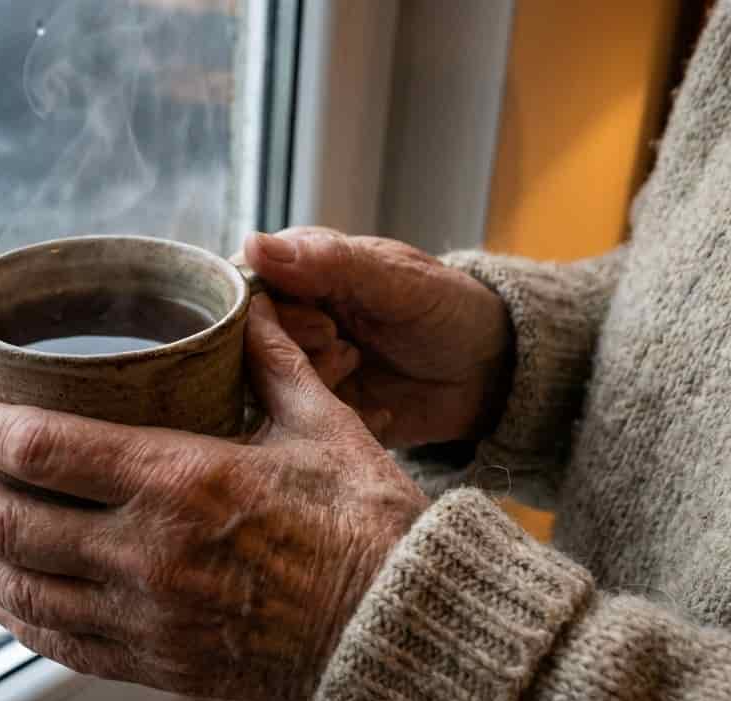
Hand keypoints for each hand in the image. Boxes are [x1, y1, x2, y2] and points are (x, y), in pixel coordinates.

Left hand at [0, 296, 427, 700]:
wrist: (398, 632)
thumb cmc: (369, 526)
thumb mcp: (323, 423)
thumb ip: (272, 360)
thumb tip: (250, 304)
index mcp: (181, 479)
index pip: (40, 449)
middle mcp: (147, 552)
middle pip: (8, 521)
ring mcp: (146, 617)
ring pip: (20, 587)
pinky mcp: (157, 663)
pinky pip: (60, 643)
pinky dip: (15, 615)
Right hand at [241, 227, 512, 447]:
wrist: (489, 373)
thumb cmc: (446, 309)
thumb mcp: (395, 281)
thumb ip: (328, 264)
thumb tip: (253, 245)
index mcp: (298, 273)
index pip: (241, 290)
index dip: (265, 311)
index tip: (321, 323)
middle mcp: (288, 321)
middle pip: (245, 343)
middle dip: (293, 350)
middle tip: (342, 346)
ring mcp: (299, 369)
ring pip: (265, 387)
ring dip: (313, 384)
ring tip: (357, 369)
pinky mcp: (315, 413)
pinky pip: (299, 426)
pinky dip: (336, 419)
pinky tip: (375, 407)